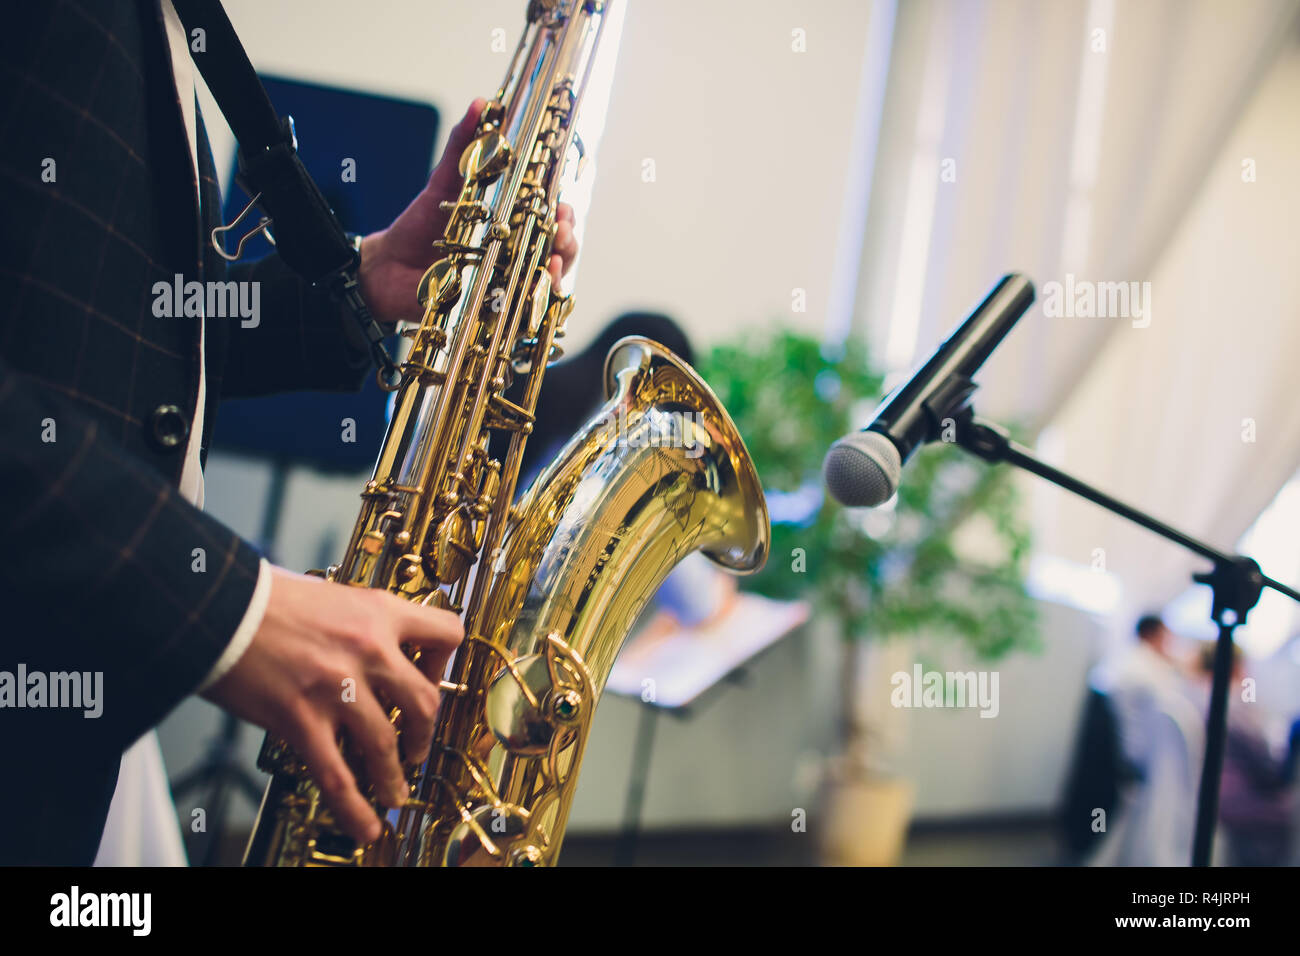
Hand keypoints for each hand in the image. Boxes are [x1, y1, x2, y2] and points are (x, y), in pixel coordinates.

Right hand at [201, 566, 463, 844]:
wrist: (216, 607)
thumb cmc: (264, 599)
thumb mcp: (330, 596)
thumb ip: (359, 623)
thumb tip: (373, 649)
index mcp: (378, 612)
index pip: (446, 634)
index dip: (445, 661)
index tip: (431, 678)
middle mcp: (368, 649)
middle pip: (425, 703)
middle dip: (425, 735)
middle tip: (416, 748)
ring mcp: (337, 687)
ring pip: (387, 746)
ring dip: (394, 777)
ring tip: (394, 792)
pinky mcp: (301, 719)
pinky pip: (337, 777)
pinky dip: (355, 810)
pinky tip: (366, 826)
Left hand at [358, 99, 580, 325]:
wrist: (386, 267)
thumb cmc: (420, 227)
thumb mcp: (443, 183)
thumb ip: (463, 147)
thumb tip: (481, 104)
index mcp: (510, 224)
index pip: (550, 216)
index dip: (563, 211)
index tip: (563, 204)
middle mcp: (514, 253)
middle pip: (559, 248)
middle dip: (568, 238)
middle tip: (562, 229)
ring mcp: (507, 282)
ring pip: (549, 278)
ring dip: (560, 267)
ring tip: (555, 259)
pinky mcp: (493, 307)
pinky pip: (525, 308)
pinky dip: (538, 298)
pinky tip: (541, 283)